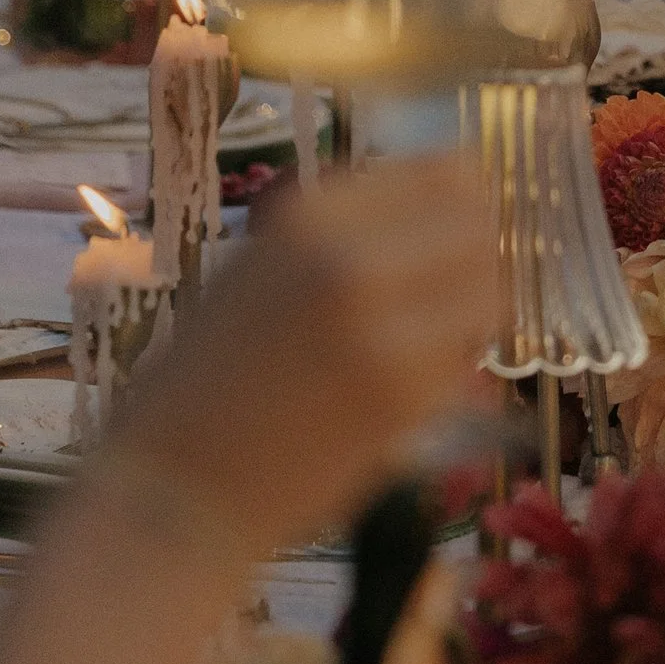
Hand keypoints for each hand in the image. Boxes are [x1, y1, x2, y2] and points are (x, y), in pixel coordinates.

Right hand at [120, 157, 494, 534]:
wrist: (173, 491)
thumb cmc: (206, 384)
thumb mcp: (259, 273)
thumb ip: (342, 238)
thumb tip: (437, 215)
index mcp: (307, 215)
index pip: (441, 172)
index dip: (459, 204)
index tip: (453, 231)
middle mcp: (349, 255)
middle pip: (479, 221)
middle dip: (476, 252)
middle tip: (452, 288)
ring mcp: (383, 325)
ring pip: (490, 288)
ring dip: (474, 308)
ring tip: (433, 337)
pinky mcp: (404, 396)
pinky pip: (467, 359)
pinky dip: (454, 369)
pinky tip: (406, 388)